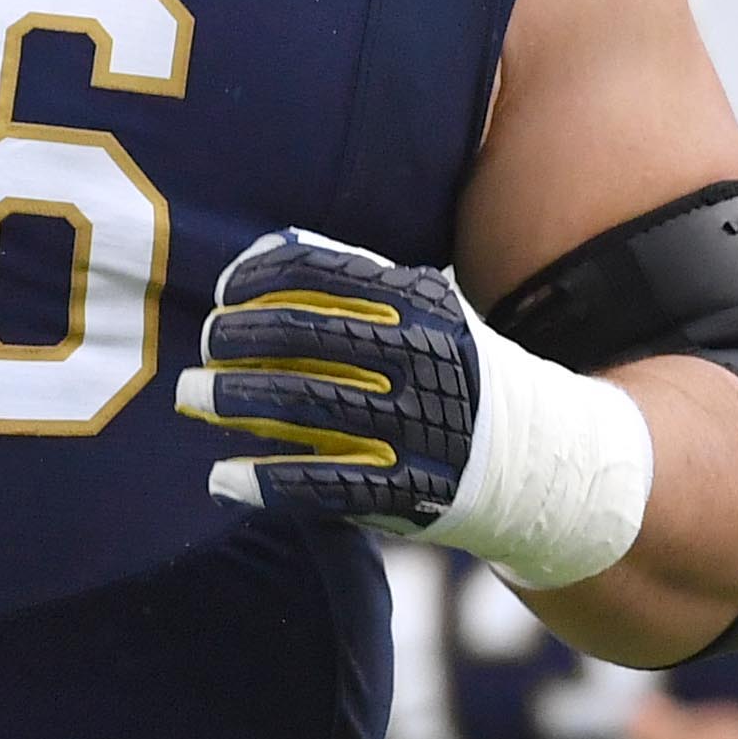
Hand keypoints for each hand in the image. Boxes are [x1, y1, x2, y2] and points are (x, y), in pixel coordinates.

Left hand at [178, 230, 651, 590]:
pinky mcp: (415, 490)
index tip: (227, 293)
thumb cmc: (457, 371)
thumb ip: (354, 280)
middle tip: (203, 346)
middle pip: (307, 336)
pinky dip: (270, 481)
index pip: (324, 276)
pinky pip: (330, 483)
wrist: (546, 455)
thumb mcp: (425, 310)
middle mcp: (422, 359)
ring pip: (311, 405)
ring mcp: (421, 426)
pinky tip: (222, 479)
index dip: (262, 281)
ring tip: (191, 396)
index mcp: (421, 304)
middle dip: (239, 338)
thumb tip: (268, 248)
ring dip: (238, 399)